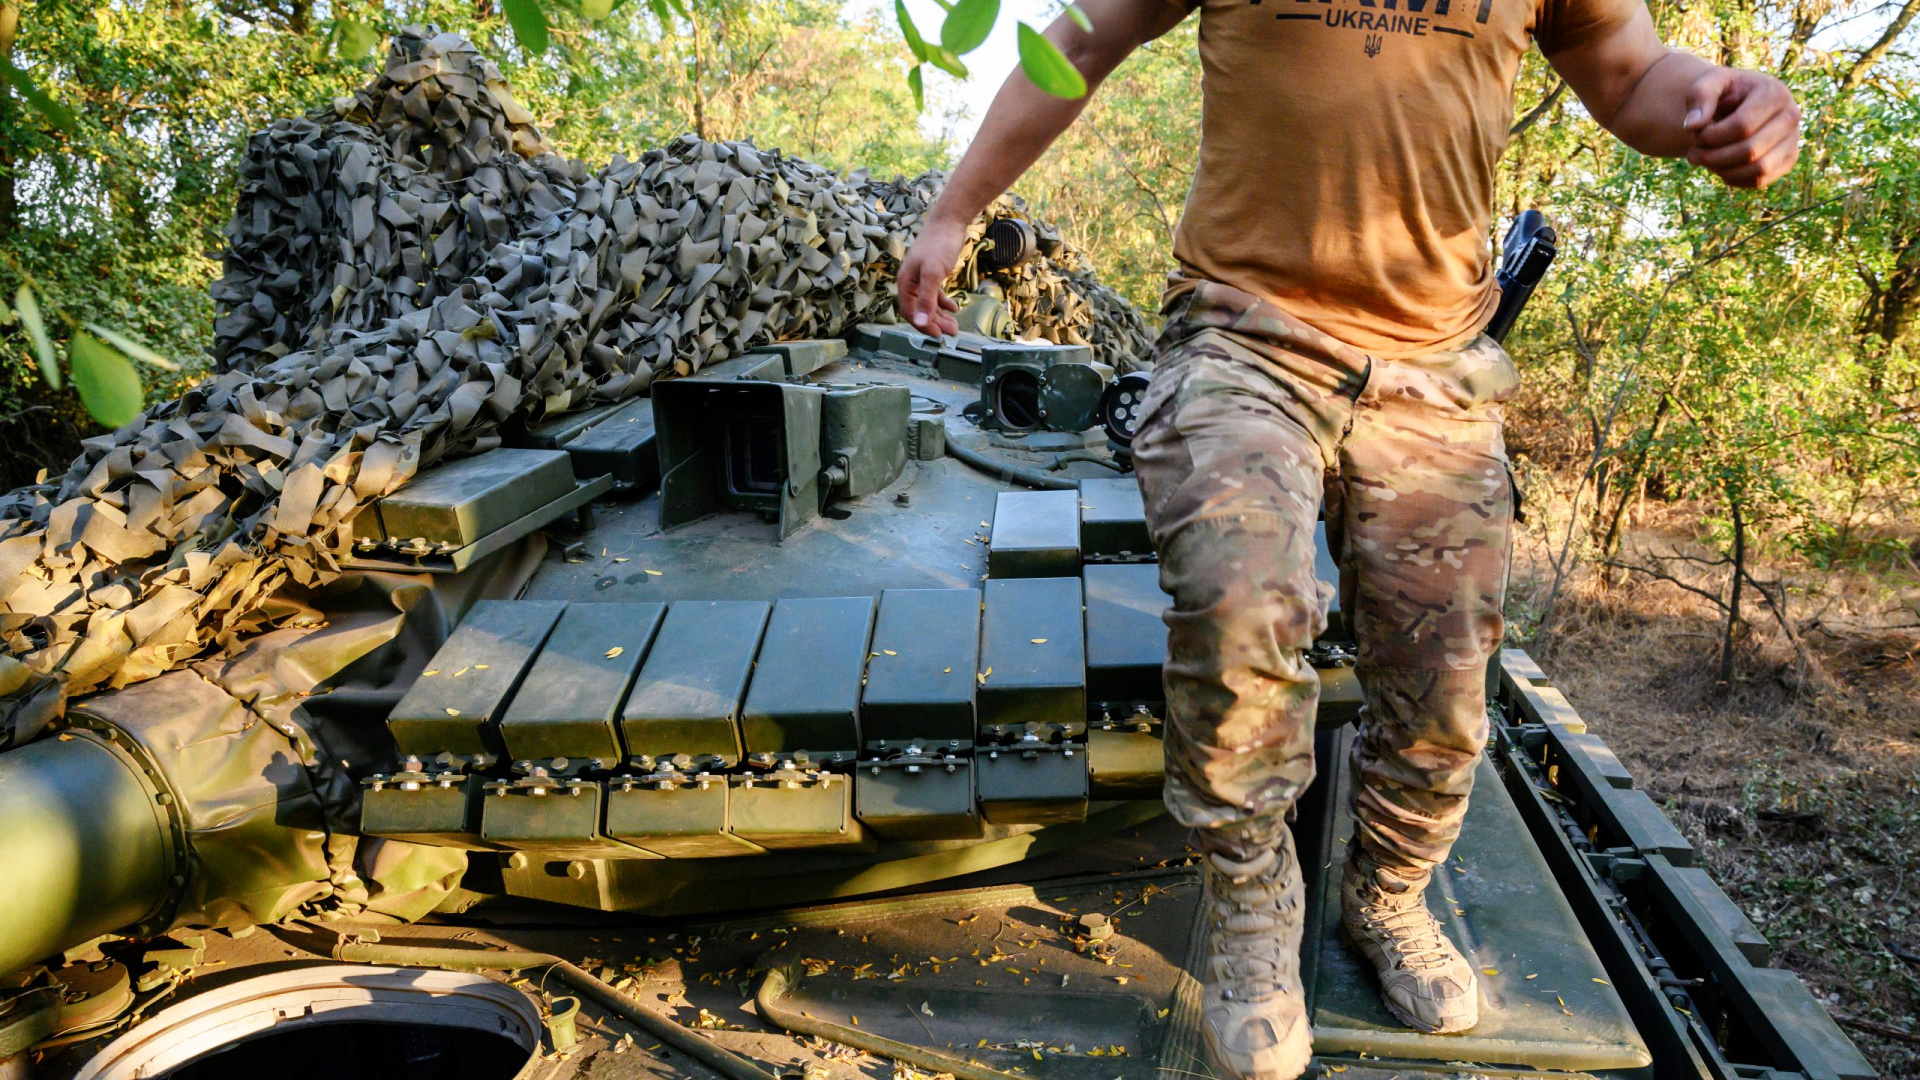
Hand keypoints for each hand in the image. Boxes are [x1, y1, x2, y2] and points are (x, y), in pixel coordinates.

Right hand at [896, 216, 964, 336]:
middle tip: (952, 331)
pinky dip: (944, 302)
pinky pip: (936, 293)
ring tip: (954, 325)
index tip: (937, 334)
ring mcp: (922, 277)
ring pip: (929, 303)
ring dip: (941, 315)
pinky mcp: (933, 273)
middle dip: (935, 321)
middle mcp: (911, 281)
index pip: (909, 311)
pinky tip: (954, 308)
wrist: (949, 221)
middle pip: (920, 309)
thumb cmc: (939, 244)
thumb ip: (927, 299)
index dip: (922, 324)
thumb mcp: (933, 273)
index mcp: (906, 282)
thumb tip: (921, 322)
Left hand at [1682, 67, 1800, 189]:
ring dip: (1723, 171)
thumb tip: (1692, 126)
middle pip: (1751, 150)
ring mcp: (1792, 140)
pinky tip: (1718, 166)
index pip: (1743, 126)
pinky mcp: (1788, 160)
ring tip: (1704, 160)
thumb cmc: (1722, 93)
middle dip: (1714, 156)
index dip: (1712, 137)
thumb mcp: (1708, 84)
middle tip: (1694, 153)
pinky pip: (1760, 181)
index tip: (1694, 135)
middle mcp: (1791, 116)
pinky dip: (1733, 179)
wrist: (1738, 102)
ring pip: (1759, 170)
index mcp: (1775, 93)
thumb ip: (1699, 97)